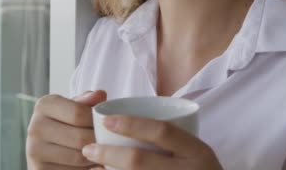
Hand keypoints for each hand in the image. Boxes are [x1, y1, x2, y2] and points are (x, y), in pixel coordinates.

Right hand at [26, 90, 107, 169]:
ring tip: (103, 153)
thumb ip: (88, 101)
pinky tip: (91, 164)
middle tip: (111, 143)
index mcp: (44, 105)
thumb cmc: (67, 123)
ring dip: (95, 157)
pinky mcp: (39, 169)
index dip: (98, 121)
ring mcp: (34, 150)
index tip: (109, 125)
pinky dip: (87, 169)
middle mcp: (35, 127)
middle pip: (80, 137)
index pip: (79, 113)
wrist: (48, 148)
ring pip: (78, 157)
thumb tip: (100, 94)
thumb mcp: (75, 108)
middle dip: (99, 142)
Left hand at [81, 115, 222, 169]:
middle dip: (108, 154)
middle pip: (140, 161)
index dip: (132, 124)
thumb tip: (124, 121)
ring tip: (91, 168)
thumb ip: (170, 138)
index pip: (161, 131)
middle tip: (88, 148)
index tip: (107, 120)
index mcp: (197, 151)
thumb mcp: (195, 152)